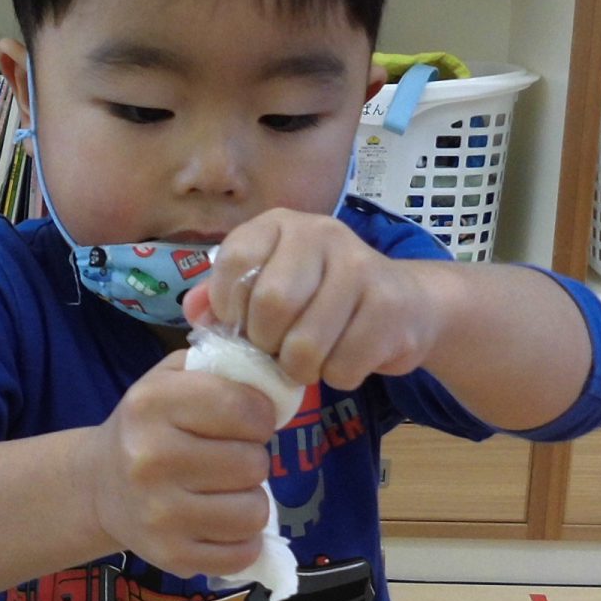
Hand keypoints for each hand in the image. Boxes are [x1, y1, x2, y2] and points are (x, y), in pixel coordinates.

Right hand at [82, 352, 276, 580]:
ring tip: (224, 491)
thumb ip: (223, 368)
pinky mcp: (171, 556)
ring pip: (254, 512)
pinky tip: (220, 523)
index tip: (246, 421)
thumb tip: (280, 382)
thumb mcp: (171, 378)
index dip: (260, 416)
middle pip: (253, 463)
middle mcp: (150, 459)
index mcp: (152, 404)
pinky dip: (242, 540)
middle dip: (252, 459)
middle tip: (228, 458)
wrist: (98, 485)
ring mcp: (159, 514)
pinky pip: (243, 554)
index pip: (244, 409)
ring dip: (250, 501)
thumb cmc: (149, 426)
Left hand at [183, 208, 448, 390]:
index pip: (235, 262)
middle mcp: (321, 233)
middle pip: (271, 305)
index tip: (242, 325)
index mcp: (280, 224)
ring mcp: (360, 267)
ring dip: (300, 369)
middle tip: (277, 348)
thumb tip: (195, 311)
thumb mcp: (267, 286)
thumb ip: (224, 298)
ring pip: (305, 346)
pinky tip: (345, 357)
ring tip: (310, 358)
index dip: (230, 308)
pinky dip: (337, 376)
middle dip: (266, 344)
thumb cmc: (320, 299)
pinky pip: (341, 367)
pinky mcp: (389, 307)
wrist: (405, 304)